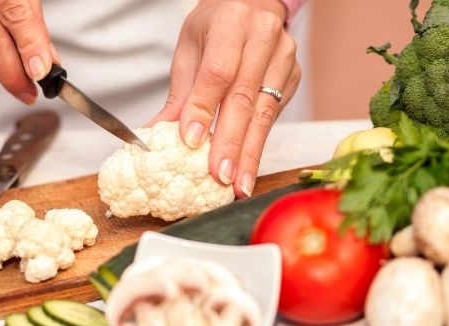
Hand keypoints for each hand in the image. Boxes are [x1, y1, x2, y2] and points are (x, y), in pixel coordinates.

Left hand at [151, 0, 301, 197]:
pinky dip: (258, 145)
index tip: (192, 142)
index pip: (218, 71)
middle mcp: (264, 38)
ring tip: (237, 185)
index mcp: (231, 22)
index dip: (204, 109)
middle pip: (245, 98)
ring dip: (249, 153)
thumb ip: (179, 95)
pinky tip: (247, 169)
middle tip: (219, 176)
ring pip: (264, 113)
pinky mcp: (294, 78)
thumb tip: (154, 136)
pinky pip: (274, 117)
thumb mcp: (189, 51)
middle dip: (231, 143)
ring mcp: (284, 58)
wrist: (252, 6)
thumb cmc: (215, 28)